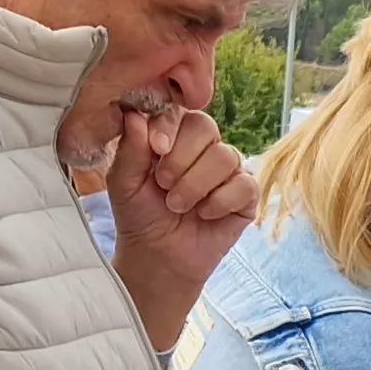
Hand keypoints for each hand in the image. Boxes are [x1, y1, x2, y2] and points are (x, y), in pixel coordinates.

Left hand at [106, 106, 255, 338]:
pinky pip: (245, 185)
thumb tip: (134, 114)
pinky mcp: (246, 196)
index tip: (157, 150)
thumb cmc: (140, 216)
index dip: (170, 127)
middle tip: (164, 186)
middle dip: (182, 159)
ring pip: (225, 157)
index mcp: (174, 136)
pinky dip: (221, 201)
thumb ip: (129, 148)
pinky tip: (205, 215)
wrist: (158, 257)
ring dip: (196, 185)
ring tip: (178, 206)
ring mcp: (228, 171)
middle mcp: (204, 148)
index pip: (180, 112)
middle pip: (206, 127)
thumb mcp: (124, 182)